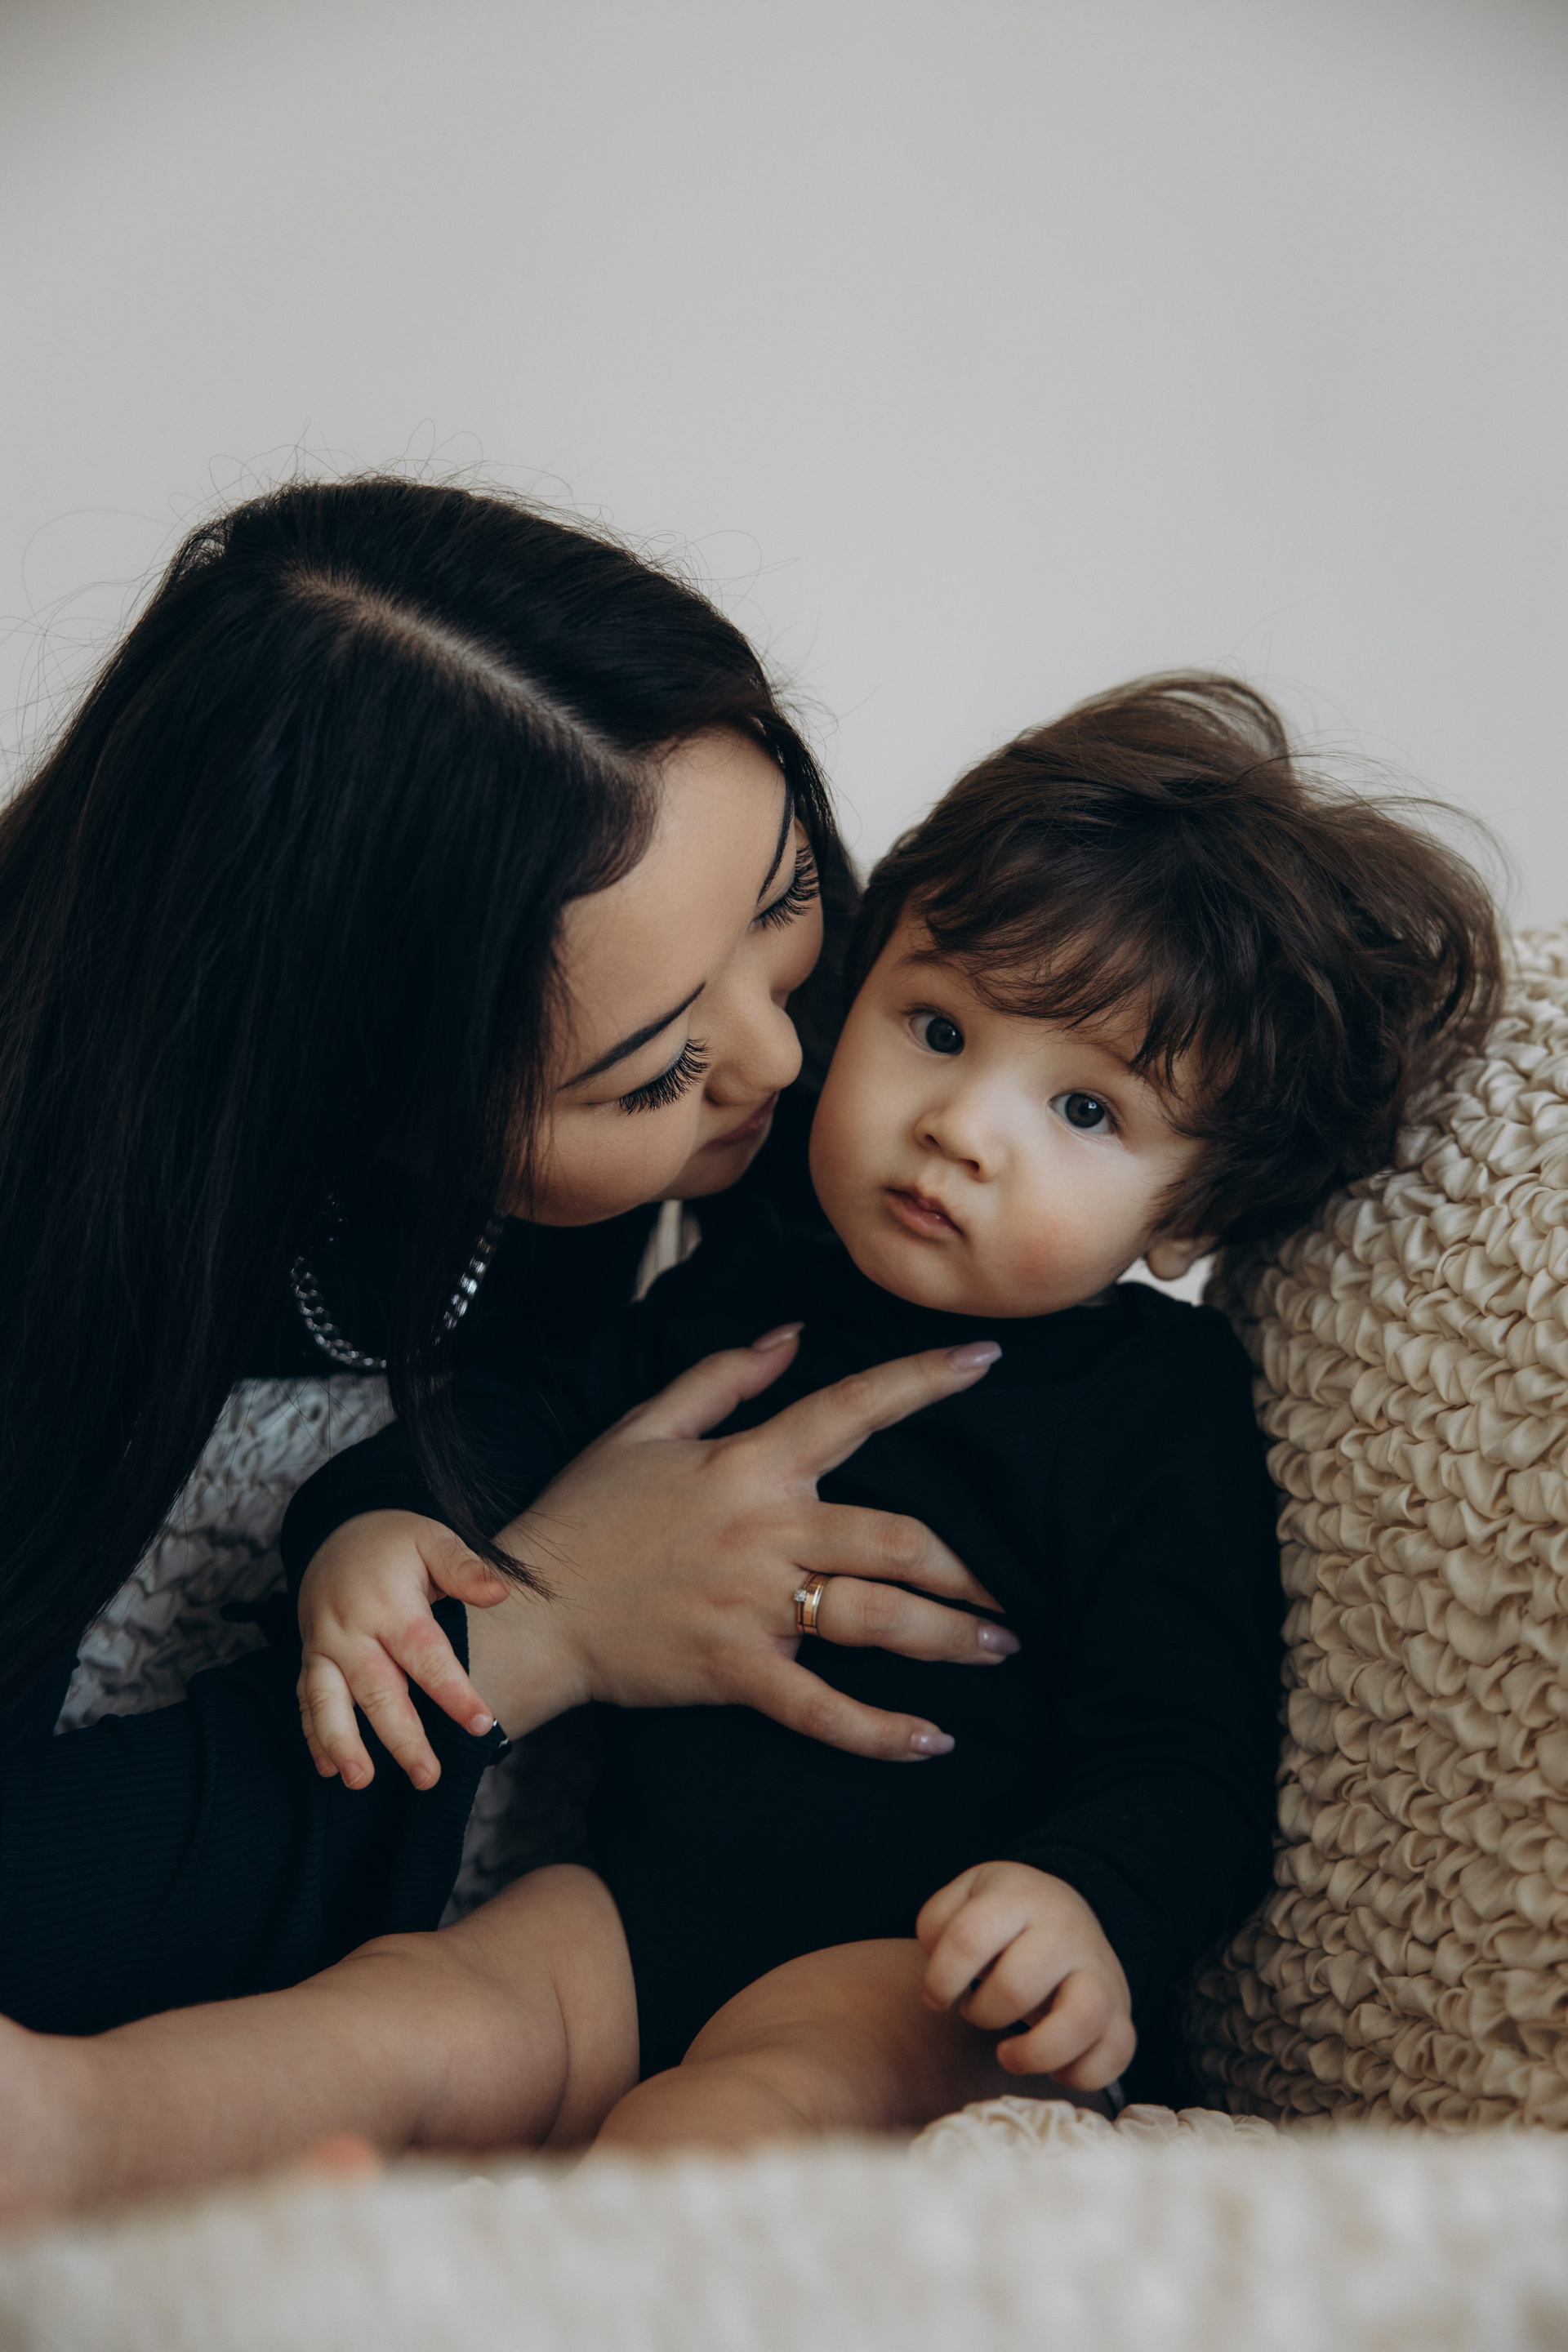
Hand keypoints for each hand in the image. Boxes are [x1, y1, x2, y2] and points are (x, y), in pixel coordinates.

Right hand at [296, 1511, 510, 1790]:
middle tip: (427, 1776)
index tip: (482, 1724)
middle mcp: (350, 1630)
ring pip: (328, 1701)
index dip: (453, 1692)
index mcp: (389, 1604)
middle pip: (376, 1689)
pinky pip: (305, 1701)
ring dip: (342, 1743)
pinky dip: (313, 1736)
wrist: (337, 1531)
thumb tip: (500, 1593)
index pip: (425, 1654)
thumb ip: (464, 1568)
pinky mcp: (309, 1659)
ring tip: (360, 1781)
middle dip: (401, 1737)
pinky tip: (328, 1769)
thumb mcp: (433, 1539)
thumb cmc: (396, 1542)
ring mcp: (323, 1647)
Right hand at [466, 1326, 1015, 1760]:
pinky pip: (822, 1707)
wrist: (530, 1609)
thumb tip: (790, 1337)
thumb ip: (723, 1377)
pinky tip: (931, 1740)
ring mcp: (752, 1603)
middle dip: (966, 1567)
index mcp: (749, 1463)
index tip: (987, 1359)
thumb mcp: (644, 1427)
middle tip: (1012, 1589)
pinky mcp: (736, 1670)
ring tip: (999, 1646)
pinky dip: (881, 1731)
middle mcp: (765, 1529)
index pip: (852, 1408)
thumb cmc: (586, 1516)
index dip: (923, 1379)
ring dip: (951, 1636)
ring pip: (876, 1617)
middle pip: (894, 1537)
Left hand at [916, 1862, 1134, 2089]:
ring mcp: (1098, 1970)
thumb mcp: (966, 1896)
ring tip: (1008, 2055)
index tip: (936, 1997)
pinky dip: (1082, 2075)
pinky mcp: (1121, 2009)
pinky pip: (1116, 2052)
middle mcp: (1064, 1930)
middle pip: (1017, 1986)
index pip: (968, 1938)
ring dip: (1035, 2053)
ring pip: (1081, 2019)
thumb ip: (937, 1925)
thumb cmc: (1005, 1916)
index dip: (941, 1978)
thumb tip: (941, 1983)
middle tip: (976, 2011)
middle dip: (983, 2012)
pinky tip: (1054, 2069)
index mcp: (1017, 1897)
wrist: (1069, 1910)